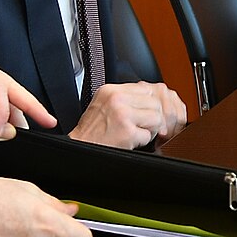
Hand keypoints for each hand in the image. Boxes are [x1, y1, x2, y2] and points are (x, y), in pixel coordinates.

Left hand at [0, 55, 56, 144]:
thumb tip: (9, 132)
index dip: (3, 112)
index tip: (1, 131)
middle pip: (11, 87)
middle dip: (29, 107)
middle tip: (48, 122)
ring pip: (12, 92)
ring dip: (17, 112)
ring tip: (18, 130)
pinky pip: (7, 96)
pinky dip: (10, 111)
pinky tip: (10, 124)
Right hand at [70, 82, 188, 148]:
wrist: (80, 148)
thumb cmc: (93, 130)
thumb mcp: (104, 104)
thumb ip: (126, 97)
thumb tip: (153, 95)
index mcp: (111, 90)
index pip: (146, 89)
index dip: (149, 103)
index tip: (143, 113)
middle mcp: (116, 99)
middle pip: (154, 103)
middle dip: (151, 117)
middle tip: (139, 125)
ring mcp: (123, 115)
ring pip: (156, 118)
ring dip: (149, 129)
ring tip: (135, 132)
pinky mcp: (127, 132)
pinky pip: (149, 135)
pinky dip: (142, 141)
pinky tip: (130, 141)